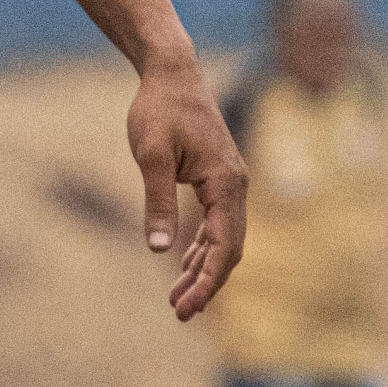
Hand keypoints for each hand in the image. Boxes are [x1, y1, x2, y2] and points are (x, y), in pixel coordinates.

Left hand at [127, 49, 246, 320]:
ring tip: (179, 301)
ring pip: (222, 238)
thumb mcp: (151, 155)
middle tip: (180, 313)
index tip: (189, 308)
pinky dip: (201, 246)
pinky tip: (183, 263)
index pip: (224, 245)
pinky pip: (215, 222)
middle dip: (206, 283)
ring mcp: (229, 182)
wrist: (171, 72)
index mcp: (226, 183)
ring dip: (202, 268)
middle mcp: (236, 186)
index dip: (208, 281)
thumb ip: (157, 201)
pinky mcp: (217, 178)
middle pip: (228, 249)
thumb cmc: (159, 108)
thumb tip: (158, 249)